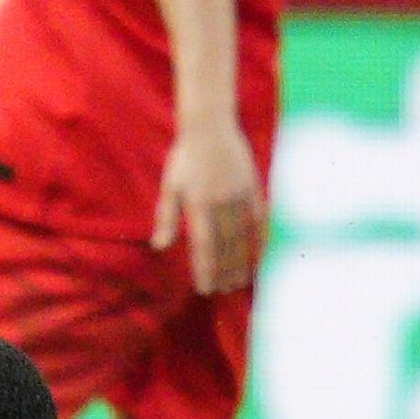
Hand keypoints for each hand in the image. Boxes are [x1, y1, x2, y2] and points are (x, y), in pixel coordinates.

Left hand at [150, 120, 264, 295]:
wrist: (211, 126)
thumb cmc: (185, 158)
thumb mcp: (170, 187)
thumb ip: (167, 217)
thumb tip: (160, 247)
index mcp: (198, 203)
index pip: (203, 244)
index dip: (205, 268)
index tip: (205, 289)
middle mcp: (221, 202)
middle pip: (225, 245)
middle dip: (225, 271)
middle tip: (223, 291)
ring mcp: (240, 195)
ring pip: (242, 235)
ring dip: (242, 261)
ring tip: (240, 282)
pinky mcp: (253, 187)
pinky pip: (259, 218)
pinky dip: (260, 238)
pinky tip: (260, 255)